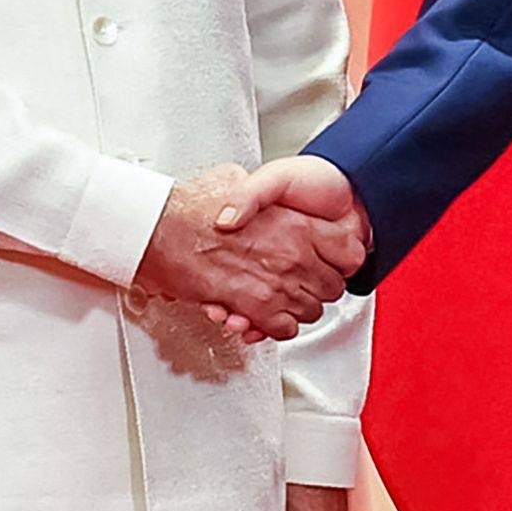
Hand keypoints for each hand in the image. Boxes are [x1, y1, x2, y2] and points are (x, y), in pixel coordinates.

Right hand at [132, 164, 363, 339]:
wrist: (164, 229)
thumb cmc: (196, 208)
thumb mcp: (239, 182)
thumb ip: (259, 192)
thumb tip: (267, 192)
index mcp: (297, 224)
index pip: (347, 250)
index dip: (343, 260)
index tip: (334, 260)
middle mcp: (293, 254)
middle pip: (332, 286)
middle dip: (321, 287)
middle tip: (306, 282)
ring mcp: (276, 282)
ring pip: (310, 310)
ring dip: (298, 308)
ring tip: (283, 299)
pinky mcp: (255, 306)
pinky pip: (283, 328)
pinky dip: (276, 327)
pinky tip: (266, 316)